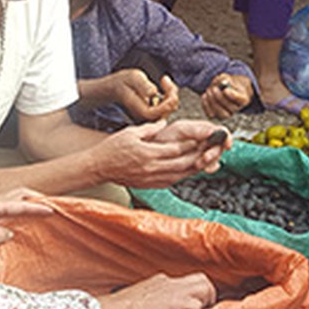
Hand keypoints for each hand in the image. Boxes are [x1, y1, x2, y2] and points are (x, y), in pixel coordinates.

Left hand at [0, 188, 52, 250]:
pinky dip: (21, 203)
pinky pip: (9, 200)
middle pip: (21, 192)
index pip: (21, 204)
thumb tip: (11, 233)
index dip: (38, 207)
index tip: (53, 210)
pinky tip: (22, 213)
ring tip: (42, 207)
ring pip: (15, 194)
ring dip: (30, 198)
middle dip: (39, 196)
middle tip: (53, 204)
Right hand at [95, 120, 231, 186]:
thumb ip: (150, 128)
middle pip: (181, 163)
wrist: (98, 167)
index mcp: (147, 152)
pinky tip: (189, 171)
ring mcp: (151, 178)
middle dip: (198, 157)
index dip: (191, 145)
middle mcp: (151, 167)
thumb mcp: (130, 132)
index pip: (175, 149)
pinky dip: (183, 176)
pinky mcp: (150, 185)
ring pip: (179, 175)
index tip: (202, 139)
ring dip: (194, 168)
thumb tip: (165, 122)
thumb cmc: (112, 148)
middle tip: (210, 151)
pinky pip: (171, 182)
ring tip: (206, 161)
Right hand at [96, 272, 216, 308]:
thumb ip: (150, 301)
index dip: (194, 294)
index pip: (187, 281)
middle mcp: (171, 282)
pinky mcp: (182, 304)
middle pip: (202, 280)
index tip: (193, 307)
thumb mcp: (136, 300)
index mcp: (160, 281)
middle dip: (206, 296)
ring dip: (204, 305)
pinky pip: (199, 308)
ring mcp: (177, 292)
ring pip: (206, 289)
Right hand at [100, 69, 179, 121]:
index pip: (152, 113)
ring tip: (164, 80)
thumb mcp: (132, 77)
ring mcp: (148, 114)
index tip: (171, 93)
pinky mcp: (154, 111)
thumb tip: (153, 92)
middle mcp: (143, 115)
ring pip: (168, 110)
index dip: (164, 106)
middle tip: (165, 80)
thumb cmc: (124, 81)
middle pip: (164, 113)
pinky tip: (164, 83)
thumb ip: (142, 85)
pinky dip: (170, 95)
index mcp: (136, 107)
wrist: (116, 87)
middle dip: (171, 97)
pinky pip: (167, 106)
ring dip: (171, 94)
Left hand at [152, 119, 232, 172]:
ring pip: (215, 158)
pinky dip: (207, 168)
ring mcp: (201, 154)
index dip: (226, 137)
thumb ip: (199, 130)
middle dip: (214, 153)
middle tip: (205, 157)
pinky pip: (207, 167)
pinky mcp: (196, 165)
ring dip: (210, 162)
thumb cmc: (163, 137)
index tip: (226, 144)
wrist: (150, 151)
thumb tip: (216, 131)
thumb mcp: (182, 129)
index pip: (221, 132)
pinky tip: (203, 168)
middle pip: (220, 147)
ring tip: (199, 163)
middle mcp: (204, 141)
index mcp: (202, 130)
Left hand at [200, 73, 253, 118]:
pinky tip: (205, 95)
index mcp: (244, 99)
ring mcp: (227, 114)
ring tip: (209, 90)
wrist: (225, 90)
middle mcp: (236, 109)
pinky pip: (211, 115)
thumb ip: (224, 78)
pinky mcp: (217, 116)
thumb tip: (219, 81)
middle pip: (231, 108)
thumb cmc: (228, 83)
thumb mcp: (228, 78)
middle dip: (220, 98)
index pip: (241, 100)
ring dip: (213, 101)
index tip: (225, 90)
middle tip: (214, 88)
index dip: (233, 96)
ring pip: (221, 113)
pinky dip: (206, 105)